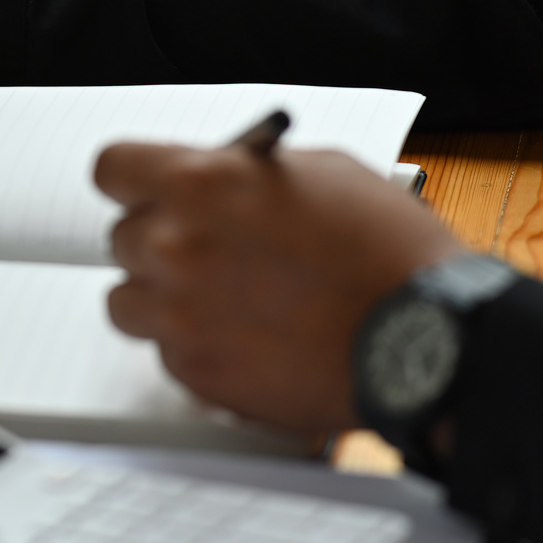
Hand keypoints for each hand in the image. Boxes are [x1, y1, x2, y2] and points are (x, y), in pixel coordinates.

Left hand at [94, 142, 466, 437]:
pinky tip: (247, 337)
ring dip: (163, 296)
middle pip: (121, 238)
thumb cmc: (389, 253)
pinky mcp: (196, 374)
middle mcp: (175, 248)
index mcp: (200, 184)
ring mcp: (179, 316)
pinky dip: (195, 345)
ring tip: (221, 298)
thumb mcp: (321, 173)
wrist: (430, 340)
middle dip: (161, 239)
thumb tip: (218, 179)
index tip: (148, 190)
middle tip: (208, 250)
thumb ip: (245, 174)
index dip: (135, 180)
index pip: (112, 168)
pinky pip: (166, 351)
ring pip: (129, 301)